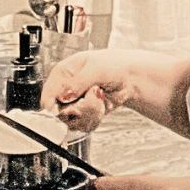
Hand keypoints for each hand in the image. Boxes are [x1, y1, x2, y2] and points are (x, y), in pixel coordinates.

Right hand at [41, 49, 189, 137]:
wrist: (142, 78)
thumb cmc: (121, 65)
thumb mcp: (98, 68)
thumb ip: (77, 82)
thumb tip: (63, 95)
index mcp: (65, 70)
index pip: (48, 92)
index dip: (55, 104)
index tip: (68, 107)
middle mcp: (69, 85)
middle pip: (58, 109)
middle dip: (77, 108)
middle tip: (94, 99)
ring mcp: (78, 99)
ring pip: (70, 119)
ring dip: (88, 114)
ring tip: (102, 99)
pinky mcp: (88, 111)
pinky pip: (82, 124)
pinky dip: (93, 119)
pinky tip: (104, 106)